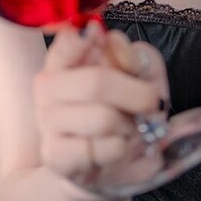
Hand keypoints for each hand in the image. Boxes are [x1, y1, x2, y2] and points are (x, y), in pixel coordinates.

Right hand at [33, 20, 171, 189]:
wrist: (115, 163)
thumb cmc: (128, 113)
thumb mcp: (144, 78)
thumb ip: (136, 58)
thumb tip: (116, 44)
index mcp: (67, 59)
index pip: (67, 40)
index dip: (83, 39)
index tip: (97, 37)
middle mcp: (49, 86)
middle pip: (96, 83)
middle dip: (137, 95)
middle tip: (152, 104)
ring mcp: (48, 121)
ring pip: (103, 119)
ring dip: (130, 127)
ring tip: (130, 130)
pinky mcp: (55, 154)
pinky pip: (101, 149)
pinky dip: (121, 150)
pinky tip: (117, 149)